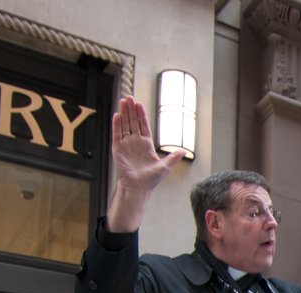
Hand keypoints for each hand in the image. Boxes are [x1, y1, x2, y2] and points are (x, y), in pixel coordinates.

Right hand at [104, 97, 185, 232]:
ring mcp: (126, 145)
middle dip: (131, 110)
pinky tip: (117, 115)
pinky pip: (117, 134)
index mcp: (146, 145)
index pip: (143, 125)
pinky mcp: (118, 149)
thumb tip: (184, 151)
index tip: (139, 104)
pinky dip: (117, 125)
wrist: (138, 188)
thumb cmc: (150, 179)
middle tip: (129, 97)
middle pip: (133, 122)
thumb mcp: (165, 166)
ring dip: (124, 113)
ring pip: (124, 125)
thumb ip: (173, 157)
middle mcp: (135, 142)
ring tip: (123, 101)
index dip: (141, 115)